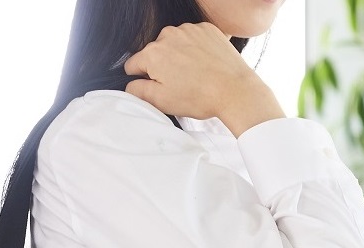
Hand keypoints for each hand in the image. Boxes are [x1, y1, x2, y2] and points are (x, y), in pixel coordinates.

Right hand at [123, 22, 285, 134]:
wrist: (233, 89)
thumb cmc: (199, 97)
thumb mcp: (162, 101)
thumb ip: (139, 91)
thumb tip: (130, 85)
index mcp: (153, 54)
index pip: (133, 64)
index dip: (140, 78)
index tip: (152, 87)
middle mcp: (168, 36)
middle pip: (155, 53)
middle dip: (161, 67)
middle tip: (177, 86)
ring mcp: (188, 30)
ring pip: (173, 44)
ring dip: (178, 57)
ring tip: (192, 76)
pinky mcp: (206, 29)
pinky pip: (192, 38)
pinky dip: (194, 50)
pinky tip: (203, 66)